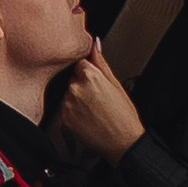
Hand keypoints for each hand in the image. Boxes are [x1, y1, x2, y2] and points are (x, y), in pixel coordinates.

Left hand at [55, 39, 146, 162]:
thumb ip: (101, 62)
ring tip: (95, 112)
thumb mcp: (116, 84)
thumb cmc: (123, 116)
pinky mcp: (64, 119)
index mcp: (90, 76)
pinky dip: (74, 113)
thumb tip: (95, 44)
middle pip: (74, 80)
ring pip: (70, 95)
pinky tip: (88, 119)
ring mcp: (68, 104)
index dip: (90, 74)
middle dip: (83, 87)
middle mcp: (76, 88)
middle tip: (99, 101)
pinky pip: (66, 110)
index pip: (80, 64)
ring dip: (78, 100)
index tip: (97, 85)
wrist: (122, 142)